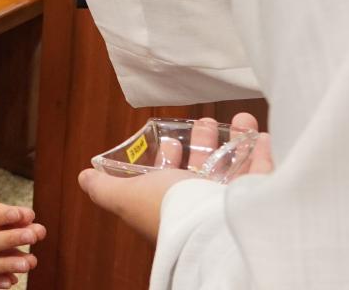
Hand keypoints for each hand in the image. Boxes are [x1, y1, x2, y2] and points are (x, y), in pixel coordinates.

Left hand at [76, 112, 272, 244]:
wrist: (213, 227)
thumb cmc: (169, 209)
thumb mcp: (127, 195)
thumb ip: (106, 188)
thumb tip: (84, 178)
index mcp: (172, 204)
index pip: (170, 179)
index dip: (168, 157)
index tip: (169, 136)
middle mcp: (201, 205)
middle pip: (202, 171)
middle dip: (202, 144)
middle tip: (206, 122)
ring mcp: (230, 204)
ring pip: (234, 169)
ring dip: (237, 142)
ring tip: (242, 121)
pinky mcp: (259, 201)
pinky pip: (264, 175)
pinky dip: (263, 154)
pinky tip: (262, 136)